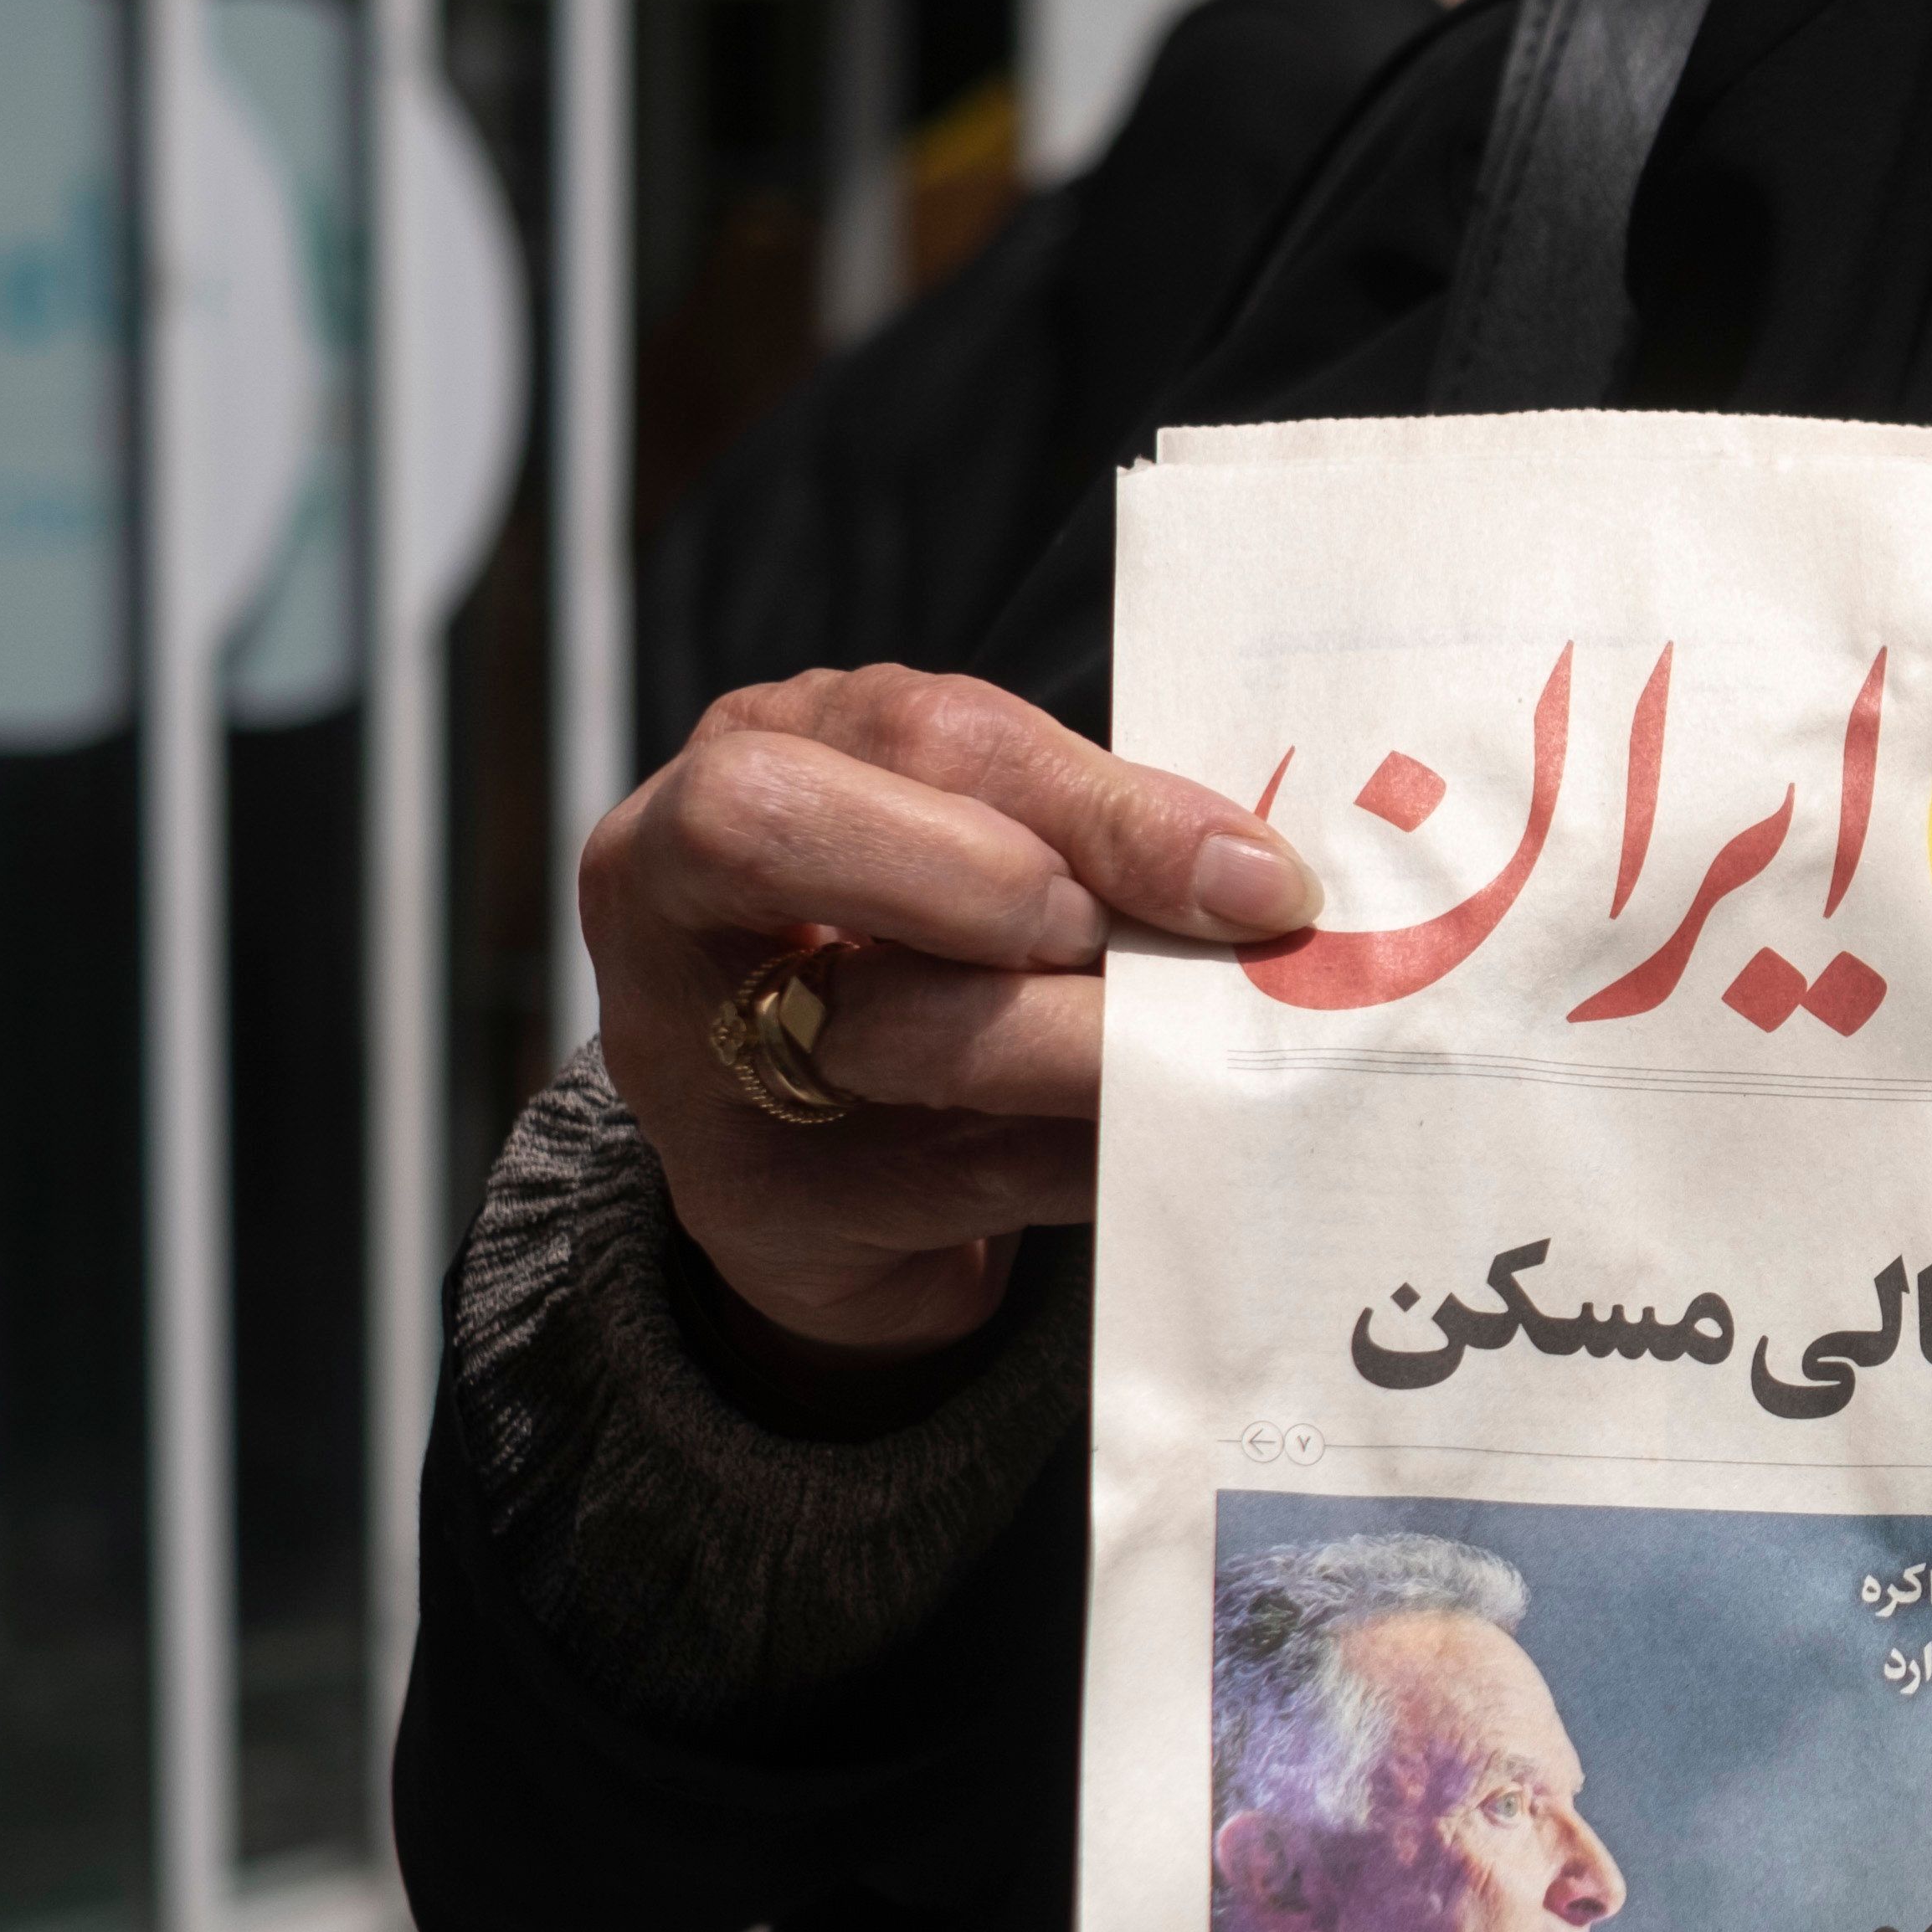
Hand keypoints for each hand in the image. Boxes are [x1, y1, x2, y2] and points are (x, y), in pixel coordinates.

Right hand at [581, 669, 1309, 1393]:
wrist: (843, 1170)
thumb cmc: (927, 953)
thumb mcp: (987, 848)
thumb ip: (1087, 838)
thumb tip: (1258, 879)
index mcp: (762, 748)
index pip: (914, 730)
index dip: (1091, 801)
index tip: (1243, 876)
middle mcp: (673, 883)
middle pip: (772, 824)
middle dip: (985, 880)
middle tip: (1112, 947)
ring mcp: (690, 1053)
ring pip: (870, 1022)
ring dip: (1062, 1042)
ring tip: (1177, 1050)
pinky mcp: (751, 1202)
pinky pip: (944, 1180)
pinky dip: (1078, 1157)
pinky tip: (1159, 1141)